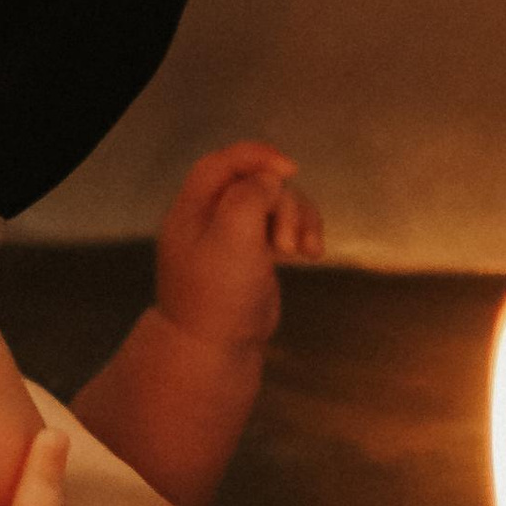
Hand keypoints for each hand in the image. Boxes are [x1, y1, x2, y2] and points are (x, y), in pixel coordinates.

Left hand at [153, 142, 323, 362]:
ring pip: (277, 204)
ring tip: (303, 252)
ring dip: (299, 220)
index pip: (222, 163)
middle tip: (286, 244)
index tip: (289, 170)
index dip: (257, 156)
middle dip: (283, 204)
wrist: (216, 349)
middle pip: (257, 183)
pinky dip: (303, 234)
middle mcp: (210, 218)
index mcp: (191, 210)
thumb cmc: (218, 294)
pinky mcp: (256, 255)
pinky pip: (285, 227)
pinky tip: (314, 255)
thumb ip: (249, 196)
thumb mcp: (231, 237)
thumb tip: (270, 179)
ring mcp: (234, 237)